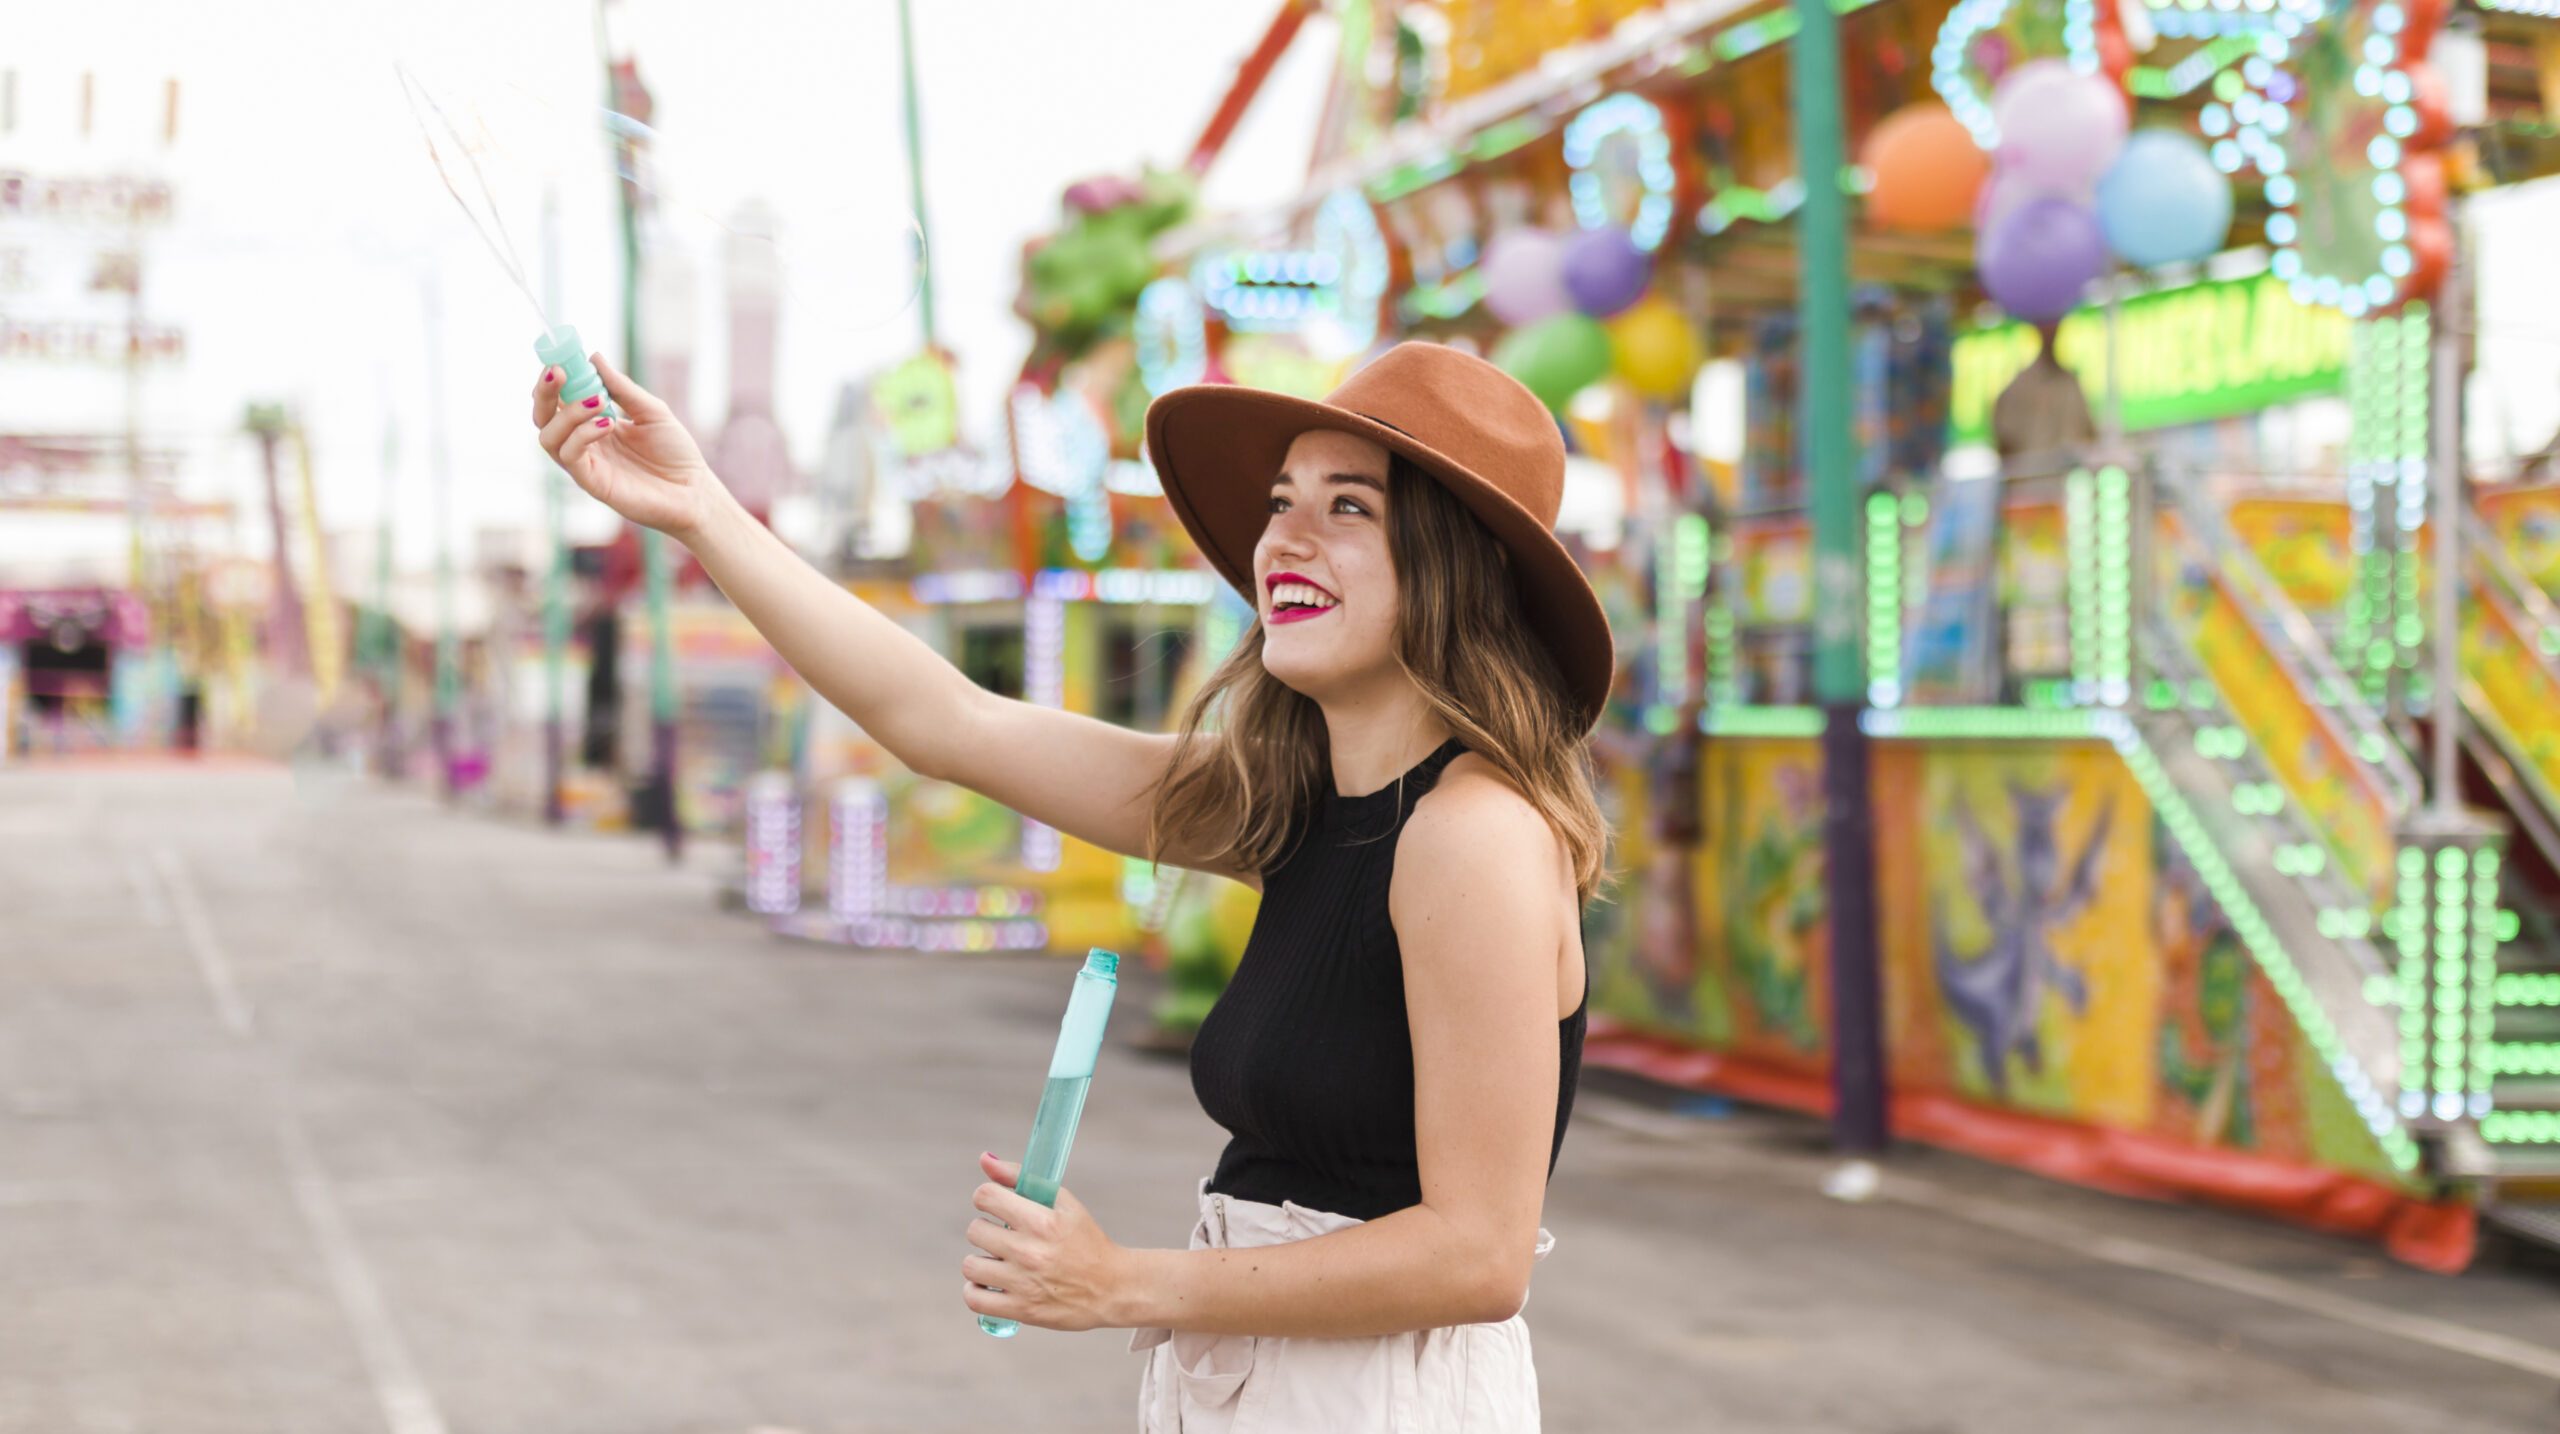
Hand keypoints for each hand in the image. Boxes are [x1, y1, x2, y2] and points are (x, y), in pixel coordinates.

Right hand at [532, 352, 725, 541]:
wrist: (694, 491)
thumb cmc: (675, 453)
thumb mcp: (651, 411)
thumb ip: (622, 388)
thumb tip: (594, 357)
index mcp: (593, 424)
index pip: (558, 400)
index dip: (553, 380)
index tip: (559, 358)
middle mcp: (583, 444)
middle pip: (543, 417)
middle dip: (544, 392)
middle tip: (559, 372)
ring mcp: (585, 464)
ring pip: (549, 436)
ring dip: (568, 412)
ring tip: (598, 399)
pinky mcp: (591, 482)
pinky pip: (570, 455)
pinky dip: (582, 434)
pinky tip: (608, 424)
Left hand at [960, 1152, 1125, 1331]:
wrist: (1113, 1289)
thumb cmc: (1087, 1241)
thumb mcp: (1063, 1203)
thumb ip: (1020, 1178)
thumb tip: (984, 1159)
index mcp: (1042, 1221)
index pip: (986, 1196)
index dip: (986, 1197)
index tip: (996, 1206)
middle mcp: (1030, 1252)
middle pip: (974, 1230)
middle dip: (987, 1229)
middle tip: (1005, 1236)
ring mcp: (1023, 1283)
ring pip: (970, 1265)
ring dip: (981, 1261)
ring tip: (999, 1262)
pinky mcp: (1021, 1310)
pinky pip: (974, 1298)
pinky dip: (976, 1290)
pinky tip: (990, 1283)